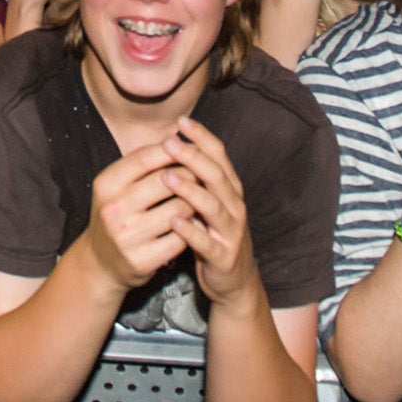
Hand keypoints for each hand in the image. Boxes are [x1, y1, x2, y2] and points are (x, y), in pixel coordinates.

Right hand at [80, 144, 191, 291]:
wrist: (101, 262)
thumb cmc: (116, 215)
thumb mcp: (116, 186)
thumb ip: (141, 163)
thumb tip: (176, 136)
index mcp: (106, 184)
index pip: (146, 157)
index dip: (173, 150)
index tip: (190, 149)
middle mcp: (113, 209)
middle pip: (166, 181)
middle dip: (190, 175)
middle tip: (203, 175)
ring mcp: (127, 237)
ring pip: (179, 209)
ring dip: (195, 202)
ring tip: (200, 199)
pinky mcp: (142, 260)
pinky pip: (180, 238)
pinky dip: (191, 229)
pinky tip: (193, 224)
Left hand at [160, 118, 257, 312]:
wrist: (233, 280)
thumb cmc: (212, 232)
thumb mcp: (207, 201)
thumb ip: (195, 176)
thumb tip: (170, 142)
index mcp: (229, 189)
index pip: (219, 155)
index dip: (202, 137)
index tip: (181, 121)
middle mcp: (234, 206)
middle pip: (216, 175)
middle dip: (193, 157)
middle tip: (169, 143)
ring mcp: (231, 231)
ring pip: (213, 206)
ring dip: (190, 190)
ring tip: (167, 177)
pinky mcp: (223, 256)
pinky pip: (206, 242)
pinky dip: (191, 231)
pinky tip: (174, 221)